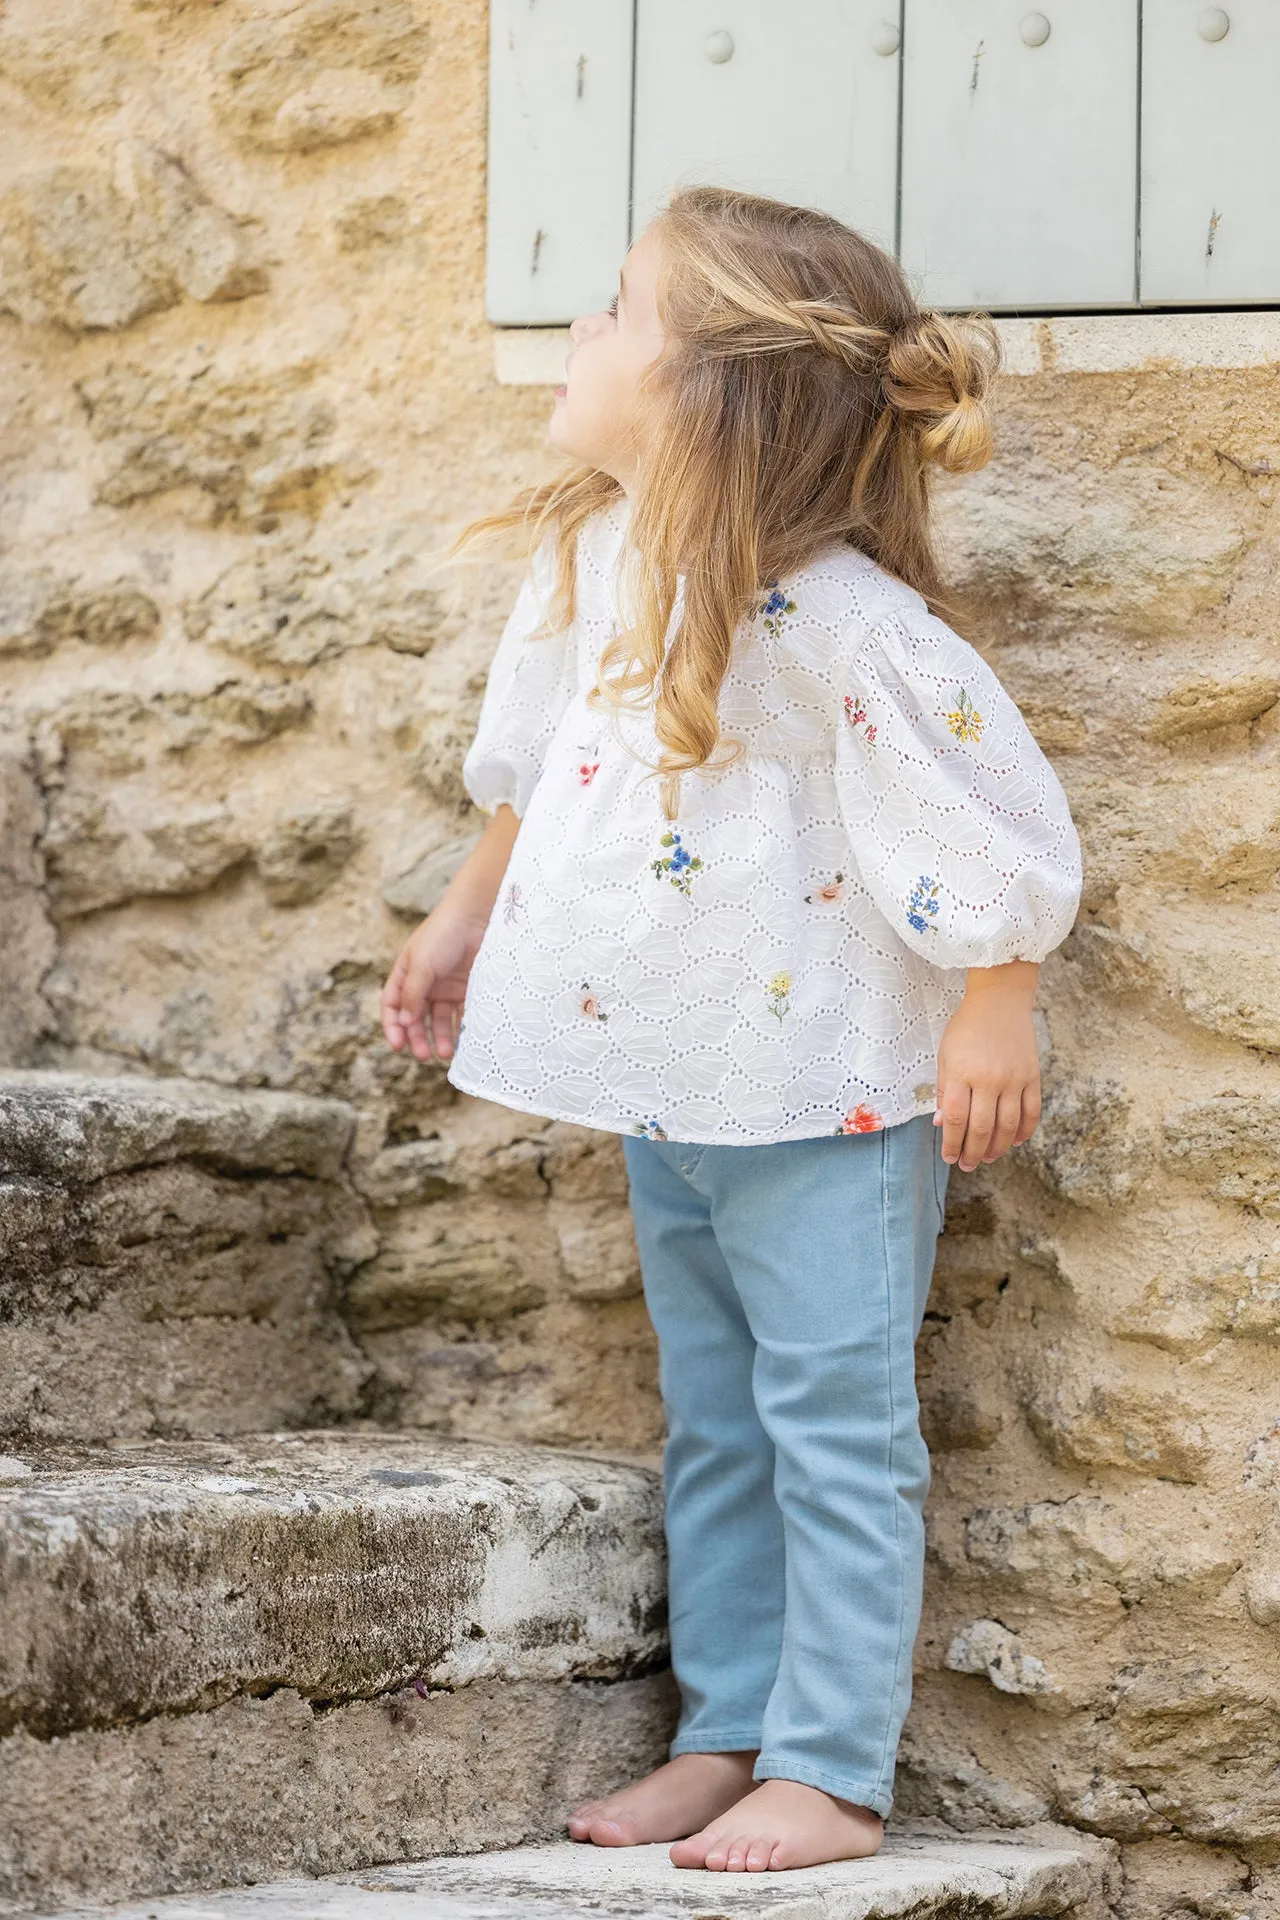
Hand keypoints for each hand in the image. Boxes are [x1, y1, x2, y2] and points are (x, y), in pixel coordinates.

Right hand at [381, 907, 488, 1063]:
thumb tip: (405, 1023)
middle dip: (418, 1038)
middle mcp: (425, 983)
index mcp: (406, 974)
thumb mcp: (422, 964)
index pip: (392, 1006)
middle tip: (424, 1055)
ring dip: (440, 1037)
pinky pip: (463, 1014)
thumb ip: (413, 994)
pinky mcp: (468, 989)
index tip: (399, 1046)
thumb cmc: (443, 934)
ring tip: (445, 1053)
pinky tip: (464, 1041)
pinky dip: (461, 1028)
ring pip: (440, 1020)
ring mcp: (447, 987)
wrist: (477, 916)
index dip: (393, 1026)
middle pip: (416, 1018)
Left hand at [934, 961, 1040, 1170]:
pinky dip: (1024, 1131)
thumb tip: (942, 1125)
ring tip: (988, 1158)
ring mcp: (1013, 1078)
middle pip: (981, 1128)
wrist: (999, 1000)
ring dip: (997, 1148)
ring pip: (1008, 1126)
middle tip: (967, 1165)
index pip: (956, 1119)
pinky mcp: (1032, 1076)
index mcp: (962, 1073)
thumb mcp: (946, 1055)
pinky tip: (1014, 1142)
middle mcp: (989, 1078)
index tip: (949, 1157)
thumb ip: (945, 1090)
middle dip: (973, 1152)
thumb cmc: (966, 1028)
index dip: (952, 1143)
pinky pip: (1031, 1112)